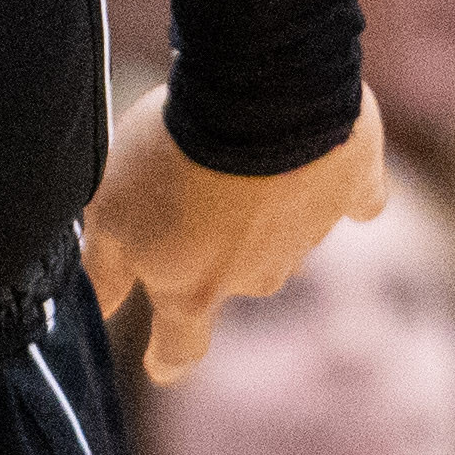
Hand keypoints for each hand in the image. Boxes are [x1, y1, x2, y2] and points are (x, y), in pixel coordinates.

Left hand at [81, 84, 389, 381]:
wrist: (260, 91)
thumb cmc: (170, 151)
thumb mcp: (110, 209)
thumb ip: (104, 266)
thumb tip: (101, 310)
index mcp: (195, 288)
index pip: (181, 345)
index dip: (167, 356)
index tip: (161, 364)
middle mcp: (257, 277)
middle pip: (232, 276)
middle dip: (214, 245)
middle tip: (190, 187)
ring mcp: (311, 236)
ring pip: (284, 233)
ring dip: (263, 204)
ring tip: (240, 147)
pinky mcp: (353, 189)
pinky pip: (349, 195)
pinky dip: (334, 180)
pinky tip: (320, 149)